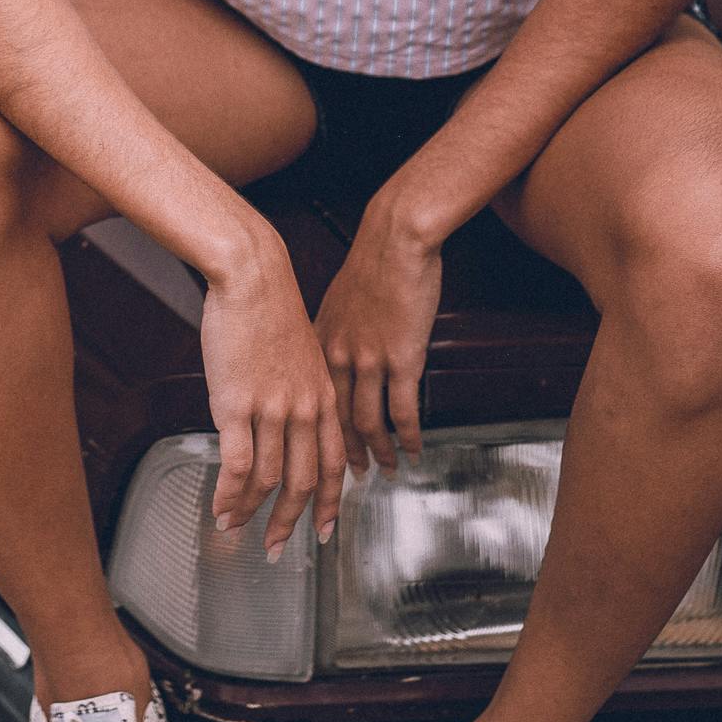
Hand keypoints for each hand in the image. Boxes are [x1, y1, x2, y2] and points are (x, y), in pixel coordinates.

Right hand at [200, 234, 346, 561]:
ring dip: (253, 512)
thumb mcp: (300, 355)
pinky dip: (229, 494)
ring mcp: (273, 409)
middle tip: (278, 548)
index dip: (328, 501)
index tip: (323, 529)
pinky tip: (220, 507)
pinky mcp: (238, 405)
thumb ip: (298, 392)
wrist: (252, 275)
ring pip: (269, 480)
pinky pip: (238, 465)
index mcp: (324, 397)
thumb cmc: (270, 308)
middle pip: (304, 482)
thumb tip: (284, 423)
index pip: (334, 463)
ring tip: (237, 529)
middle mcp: (305, 409)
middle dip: (291, 522)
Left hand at [315, 197, 444, 473]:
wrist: (394, 238)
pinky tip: (414, 451)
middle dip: (337, 461)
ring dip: (376, 454)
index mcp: (317, 345)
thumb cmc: (370, 266)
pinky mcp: (401, 357)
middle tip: (345, 482)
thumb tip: (328, 362)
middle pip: (331, 422)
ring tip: (383, 473)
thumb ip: (329, 338)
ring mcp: (369, 359)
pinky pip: (402, 410)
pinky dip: (408, 437)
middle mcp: (337, 357)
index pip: (307, 405)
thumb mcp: (334, 304)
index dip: (309, 438)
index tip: (311, 461)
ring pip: (366, 423)